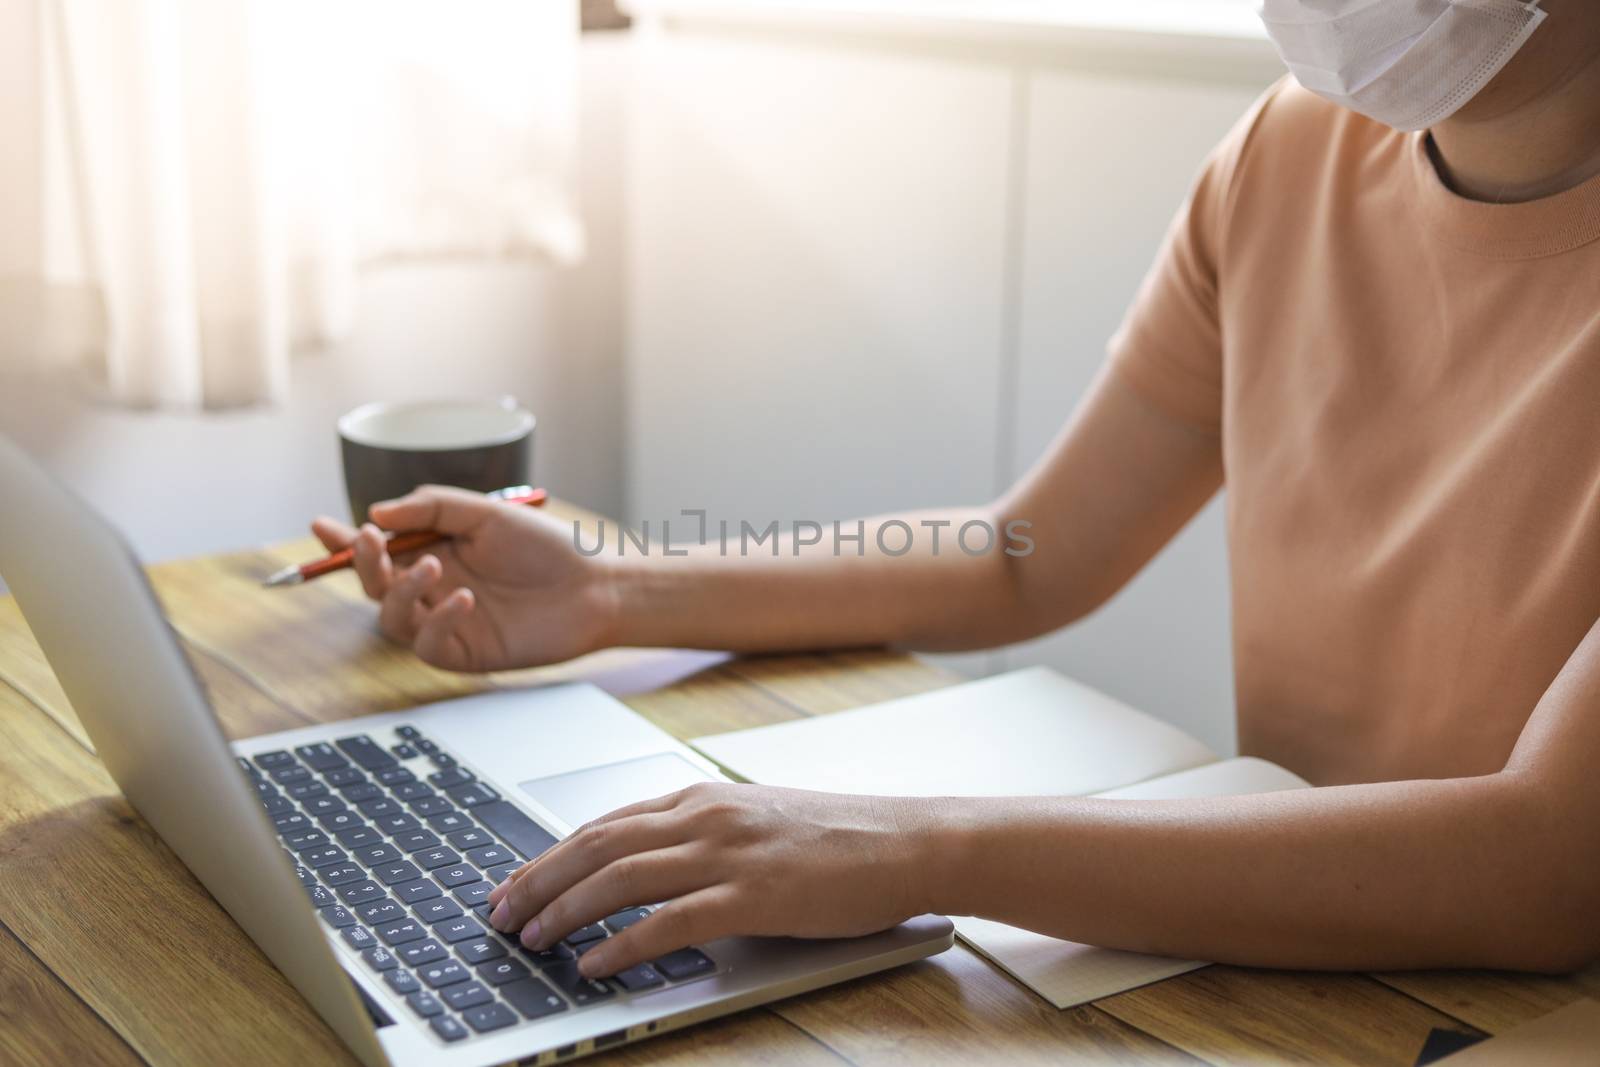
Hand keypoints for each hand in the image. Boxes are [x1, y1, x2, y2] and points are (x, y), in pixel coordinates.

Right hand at [311, 485, 618, 671]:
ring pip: (392, 617)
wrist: (595, 587)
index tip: (321, 526)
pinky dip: (438, 619)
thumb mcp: (486, 514)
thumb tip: (376, 514)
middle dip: (365, 563)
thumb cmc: (548, 548)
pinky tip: (462, 598)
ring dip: (399, 591)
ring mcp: (446, 622)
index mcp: (436, 551)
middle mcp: (434, 588)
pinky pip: (428, 643)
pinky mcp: (464, 651)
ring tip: (432, 567)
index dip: (346, 542)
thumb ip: (432, 510)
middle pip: (375, 584)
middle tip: (371, 541)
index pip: (380, 550)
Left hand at [483, 782, 942, 977]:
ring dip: (564, 910)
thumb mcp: (755, 821)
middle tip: (497, 913)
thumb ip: (701, 836)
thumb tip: (644, 868)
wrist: (906, 841)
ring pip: (620, 877)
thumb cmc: (838, 837)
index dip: (550, 854)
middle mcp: (704, 816)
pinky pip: (668, 921)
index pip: (604, 822)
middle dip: (537, 880)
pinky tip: (593, 963)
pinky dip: (621, 943)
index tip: (516, 881)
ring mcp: (727, 854)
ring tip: (529, 939)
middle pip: (596, 844)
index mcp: (700, 796)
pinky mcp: (752, 896)